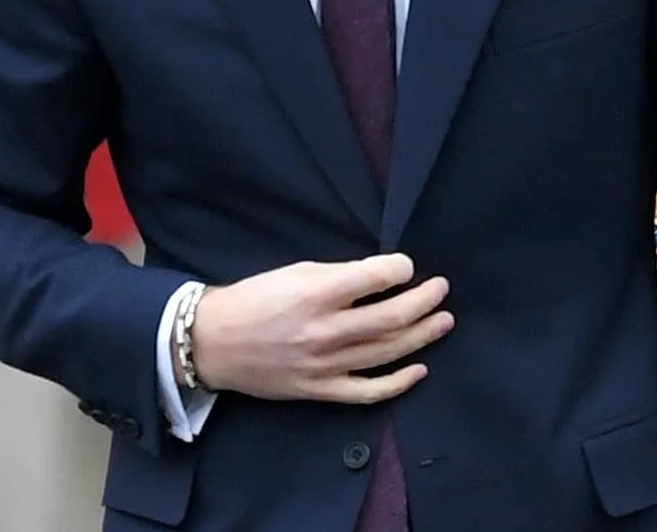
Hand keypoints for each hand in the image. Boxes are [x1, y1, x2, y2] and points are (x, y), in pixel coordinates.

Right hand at [191, 253, 452, 403]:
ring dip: (421, 335)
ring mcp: (325, 365)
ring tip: (443, 321)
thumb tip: (378, 278)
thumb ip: (334, 276)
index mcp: (313, 293)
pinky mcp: (321, 391)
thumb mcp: (290, 273)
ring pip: (387, 352)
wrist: (213, 342)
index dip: (400, 269)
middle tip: (442, 290)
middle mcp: (324, 330)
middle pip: (391, 318)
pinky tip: (419, 369)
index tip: (409, 266)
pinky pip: (369, 391)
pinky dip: (399, 382)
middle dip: (424, 301)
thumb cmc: (252, 299)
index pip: (374, 279)